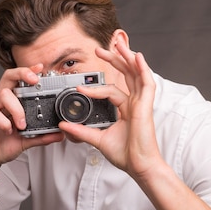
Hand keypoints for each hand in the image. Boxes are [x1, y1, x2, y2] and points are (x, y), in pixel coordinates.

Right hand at [0, 63, 63, 169]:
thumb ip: (41, 136)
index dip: (28, 71)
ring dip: (16, 109)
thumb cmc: (2, 146)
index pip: (18, 81)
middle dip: (22, 73)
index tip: (40, 68)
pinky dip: (3, 122)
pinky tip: (8, 131)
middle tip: (34, 81)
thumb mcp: (26, 140)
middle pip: (8, 77)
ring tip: (22, 124)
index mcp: (10, 103)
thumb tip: (59, 134)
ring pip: (3, 94)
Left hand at [59, 40, 164, 179]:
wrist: (138, 166)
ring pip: (135, 73)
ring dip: (127, 57)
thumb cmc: (126, 154)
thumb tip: (64, 126)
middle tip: (99, 48)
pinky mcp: (146, 106)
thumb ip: (81, 131)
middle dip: (115, 59)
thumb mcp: (98, 139)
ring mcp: (141, 103)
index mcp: (125, 109)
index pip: (111, 89)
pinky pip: (146, 83)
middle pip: (126, 75)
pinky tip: (137, 57)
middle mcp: (134, 103)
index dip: (95, 86)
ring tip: (118, 43)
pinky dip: (142, 68)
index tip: (79, 87)